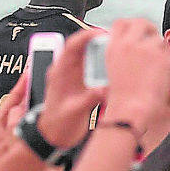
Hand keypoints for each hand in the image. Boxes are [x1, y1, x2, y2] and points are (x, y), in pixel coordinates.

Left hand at [35, 29, 109, 149]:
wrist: (53, 138)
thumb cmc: (56, 125)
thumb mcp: (74, 112)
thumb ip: (89, 99)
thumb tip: (103, 89)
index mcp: (59, 73)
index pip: (71, 46)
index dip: (85, 36)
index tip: (100, 33)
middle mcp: (65, 72)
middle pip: (81, 47)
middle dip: (97, 40)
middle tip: (114, 39)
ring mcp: (73, 77)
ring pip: (87, 56)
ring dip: (100, 51)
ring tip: (116, 51)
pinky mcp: (80, 84)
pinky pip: (91, 68)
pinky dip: (102, 64)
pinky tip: (113, 67)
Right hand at [98, 18, 169, 130]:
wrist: (132, 110)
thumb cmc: (123, 98)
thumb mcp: (112, 70)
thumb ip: (121, 52)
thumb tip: (133, 43)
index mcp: (114, 47)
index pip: (121, 23)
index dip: (130, 26)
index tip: (136, 33)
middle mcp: (130, 44)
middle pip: (142, 23)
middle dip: (149, 30)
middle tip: (152, 41)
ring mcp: (149, 49)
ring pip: (159, 40)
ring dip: (160, 51)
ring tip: (155, 70)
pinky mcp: (165, 57)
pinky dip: (169, 64)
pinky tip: (162, 77)